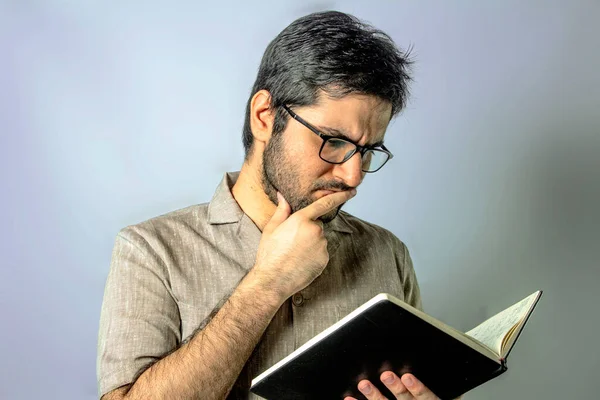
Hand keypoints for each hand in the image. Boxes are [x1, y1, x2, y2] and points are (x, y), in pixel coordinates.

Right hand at [252, 189, 355, 300]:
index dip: (340, 196)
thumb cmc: (269, 254)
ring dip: (311, 242)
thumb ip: (282, 210)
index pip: (325, 203)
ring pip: (319, 239)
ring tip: (294, 253)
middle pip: (317, 224)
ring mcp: (322, 246)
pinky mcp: (325, 259)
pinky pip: (321, 251)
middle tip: (292, 241)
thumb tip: (283, 196)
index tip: (351, 191)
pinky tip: (300, 260)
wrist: (273, 280)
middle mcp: (315, 231)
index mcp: (301, 219)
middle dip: (308, 229)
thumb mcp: (271, 229)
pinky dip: (314, 254)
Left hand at [344, 372, 461, 399]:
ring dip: (374, 396)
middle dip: (395, 388)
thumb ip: (436, 376)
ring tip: (364, 385)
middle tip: (386, 375)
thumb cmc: (436, 394)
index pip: (428, 397)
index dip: (418, 388)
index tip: (408, 377)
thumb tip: (438, 353)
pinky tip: (348, 399)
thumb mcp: (446, 390)